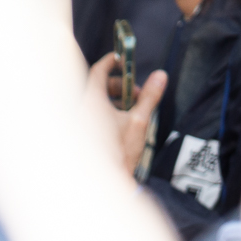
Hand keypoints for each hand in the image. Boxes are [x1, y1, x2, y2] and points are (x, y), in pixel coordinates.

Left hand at [91, 52, 165, 177]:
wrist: (104, 181)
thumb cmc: (120, 151)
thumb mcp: (139, 120)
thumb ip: (149, 96)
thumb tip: (160, 76)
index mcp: (92, 101)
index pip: (98, 71)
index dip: (111, 62)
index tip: (123, 59)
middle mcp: (81, 108)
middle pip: (98, 86)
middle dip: (120, 86)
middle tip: (138, 94)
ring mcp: (79, 121)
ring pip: (95, 101)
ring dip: (115, 100)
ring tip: (133, 110)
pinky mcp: (81, 133)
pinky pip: (92, 114)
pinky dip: (106, 112)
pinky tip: (121, 123)